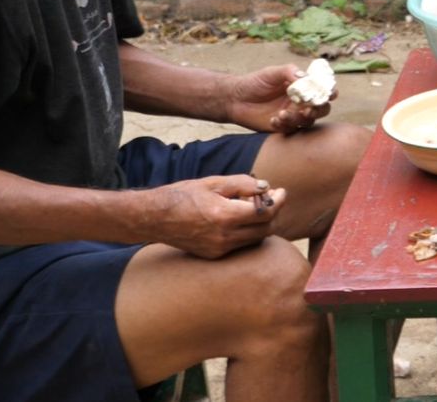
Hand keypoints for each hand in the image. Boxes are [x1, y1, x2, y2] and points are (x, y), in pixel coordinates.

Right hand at [145, 174, 285, 258]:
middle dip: (274, 213)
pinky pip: (241, 246)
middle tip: (273, 198)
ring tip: (256, 206)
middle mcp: (224, 237)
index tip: (281, 191)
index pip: (265, 212)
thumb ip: (242, 184)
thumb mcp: (213, 182)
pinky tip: (242, 219)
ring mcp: (219, 249)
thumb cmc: (183, 195)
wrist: (155, 217)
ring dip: (262, 224)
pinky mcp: (213, 255)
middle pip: (265, 229)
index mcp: (225, 216)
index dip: (278, 201)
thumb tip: (266, 186)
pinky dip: (248, 233)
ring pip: (255, 240)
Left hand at [226, 64, 336, 133]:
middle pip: (322, 109)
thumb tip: (305, 77)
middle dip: (318, 110)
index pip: (322, 90)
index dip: (329, 92)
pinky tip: (273, 119)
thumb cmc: (255, 82)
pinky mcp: (282, 127)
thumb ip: (289, 71)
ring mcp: (293, 116)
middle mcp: (302, 102)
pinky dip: (285, 125)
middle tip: (308, 110)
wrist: (235, 98)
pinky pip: (291, 130)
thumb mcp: (272, 72)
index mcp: (303, 87)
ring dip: (299, 119)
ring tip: (282, 114)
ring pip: (307, 122)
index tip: (330, 94)